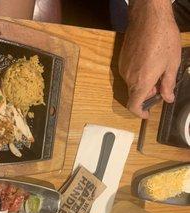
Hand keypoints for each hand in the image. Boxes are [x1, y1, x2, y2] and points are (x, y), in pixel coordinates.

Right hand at [119, 0, 180, 118]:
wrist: (149, 17)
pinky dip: (138, 75)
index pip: (134, 106)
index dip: (139, 113)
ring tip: (156, 71)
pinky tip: (148, 63)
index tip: (146, 113)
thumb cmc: (163, 38)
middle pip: (134, 95)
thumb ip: (168, 84)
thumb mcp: (172, 63)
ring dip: (142, 84)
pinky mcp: (122, 60)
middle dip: (146, 95)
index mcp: (142, 82)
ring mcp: (124, 68)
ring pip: (132, 84)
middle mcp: (130, 78)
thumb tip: (168, 98)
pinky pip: (129, 74)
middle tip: (159, 87)